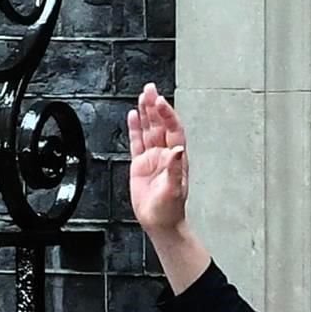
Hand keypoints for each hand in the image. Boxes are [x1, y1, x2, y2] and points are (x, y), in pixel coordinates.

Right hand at [128, 82, 187, 231]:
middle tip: (150, 89)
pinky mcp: (140, 164)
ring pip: (149, 129)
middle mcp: (165, 154)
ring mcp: (152, 158)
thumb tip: (176, 152)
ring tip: (143, 96)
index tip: (160, 102)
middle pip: (160, 125)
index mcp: (176, 158)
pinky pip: (137, 142)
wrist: (160, 222)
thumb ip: (174, 170)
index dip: (167, 115)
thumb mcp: (174, 190)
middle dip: (155, 106)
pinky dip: (135, 129)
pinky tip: (133, 116)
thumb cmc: (170, 209)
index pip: (173, 130)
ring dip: (146, 113)